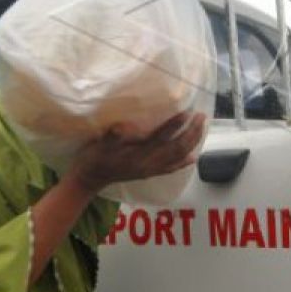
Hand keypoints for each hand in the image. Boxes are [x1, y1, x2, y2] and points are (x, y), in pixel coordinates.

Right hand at [69, 111, 205, 192]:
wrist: (89, 179)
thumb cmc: (92, 158)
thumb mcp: (98, 145)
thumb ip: (112, 137)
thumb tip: (123, 126)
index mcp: (136, 155)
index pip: (160, 138)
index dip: (174, 125)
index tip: (187, 112)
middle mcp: (147, 164)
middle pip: (175, 148)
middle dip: (190, 133)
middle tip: (201, 116)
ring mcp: (149, 170)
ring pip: (177, 157)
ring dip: (191, 143)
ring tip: (201, 128)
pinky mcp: (148, 173)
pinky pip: (170, 169)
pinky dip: (183, 163)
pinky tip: (193, 158)